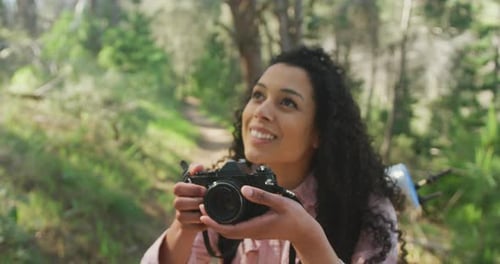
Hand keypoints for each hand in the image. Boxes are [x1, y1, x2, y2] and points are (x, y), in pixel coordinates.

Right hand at [172, 163, 206, 231]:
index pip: (177, 188)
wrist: (196, 216)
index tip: (205, 190)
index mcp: (180, 191)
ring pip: (182, 216)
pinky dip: (201, 224)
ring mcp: (180, 216)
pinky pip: (191, 228)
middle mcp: (177, 203)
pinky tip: (208, 220)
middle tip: (206, 201)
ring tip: (207, 210)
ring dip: (197, 213)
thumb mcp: (199, 182)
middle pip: (178, 203)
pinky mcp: (185, 228)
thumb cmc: (198, 195)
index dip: (191, 189)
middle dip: (195, 202)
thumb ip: (197, 172)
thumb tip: (199, 166)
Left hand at [199, 185, 314, 243]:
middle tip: (201, 207)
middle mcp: (252, 232)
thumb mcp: (279, 202)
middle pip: (226, 231)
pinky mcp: (256, 229)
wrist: (304, 231)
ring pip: (231, 230)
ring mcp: (254, 232)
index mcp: (255, 227)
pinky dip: (228, 221)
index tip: (202, 214)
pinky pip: (238, 227)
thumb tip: (244, 189)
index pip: (228, 229)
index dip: (213, 223)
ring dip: (218, 222)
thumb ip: (262, 196)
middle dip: (211, 222)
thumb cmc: (294, 217)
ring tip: (209, 208)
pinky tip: (226, 210)